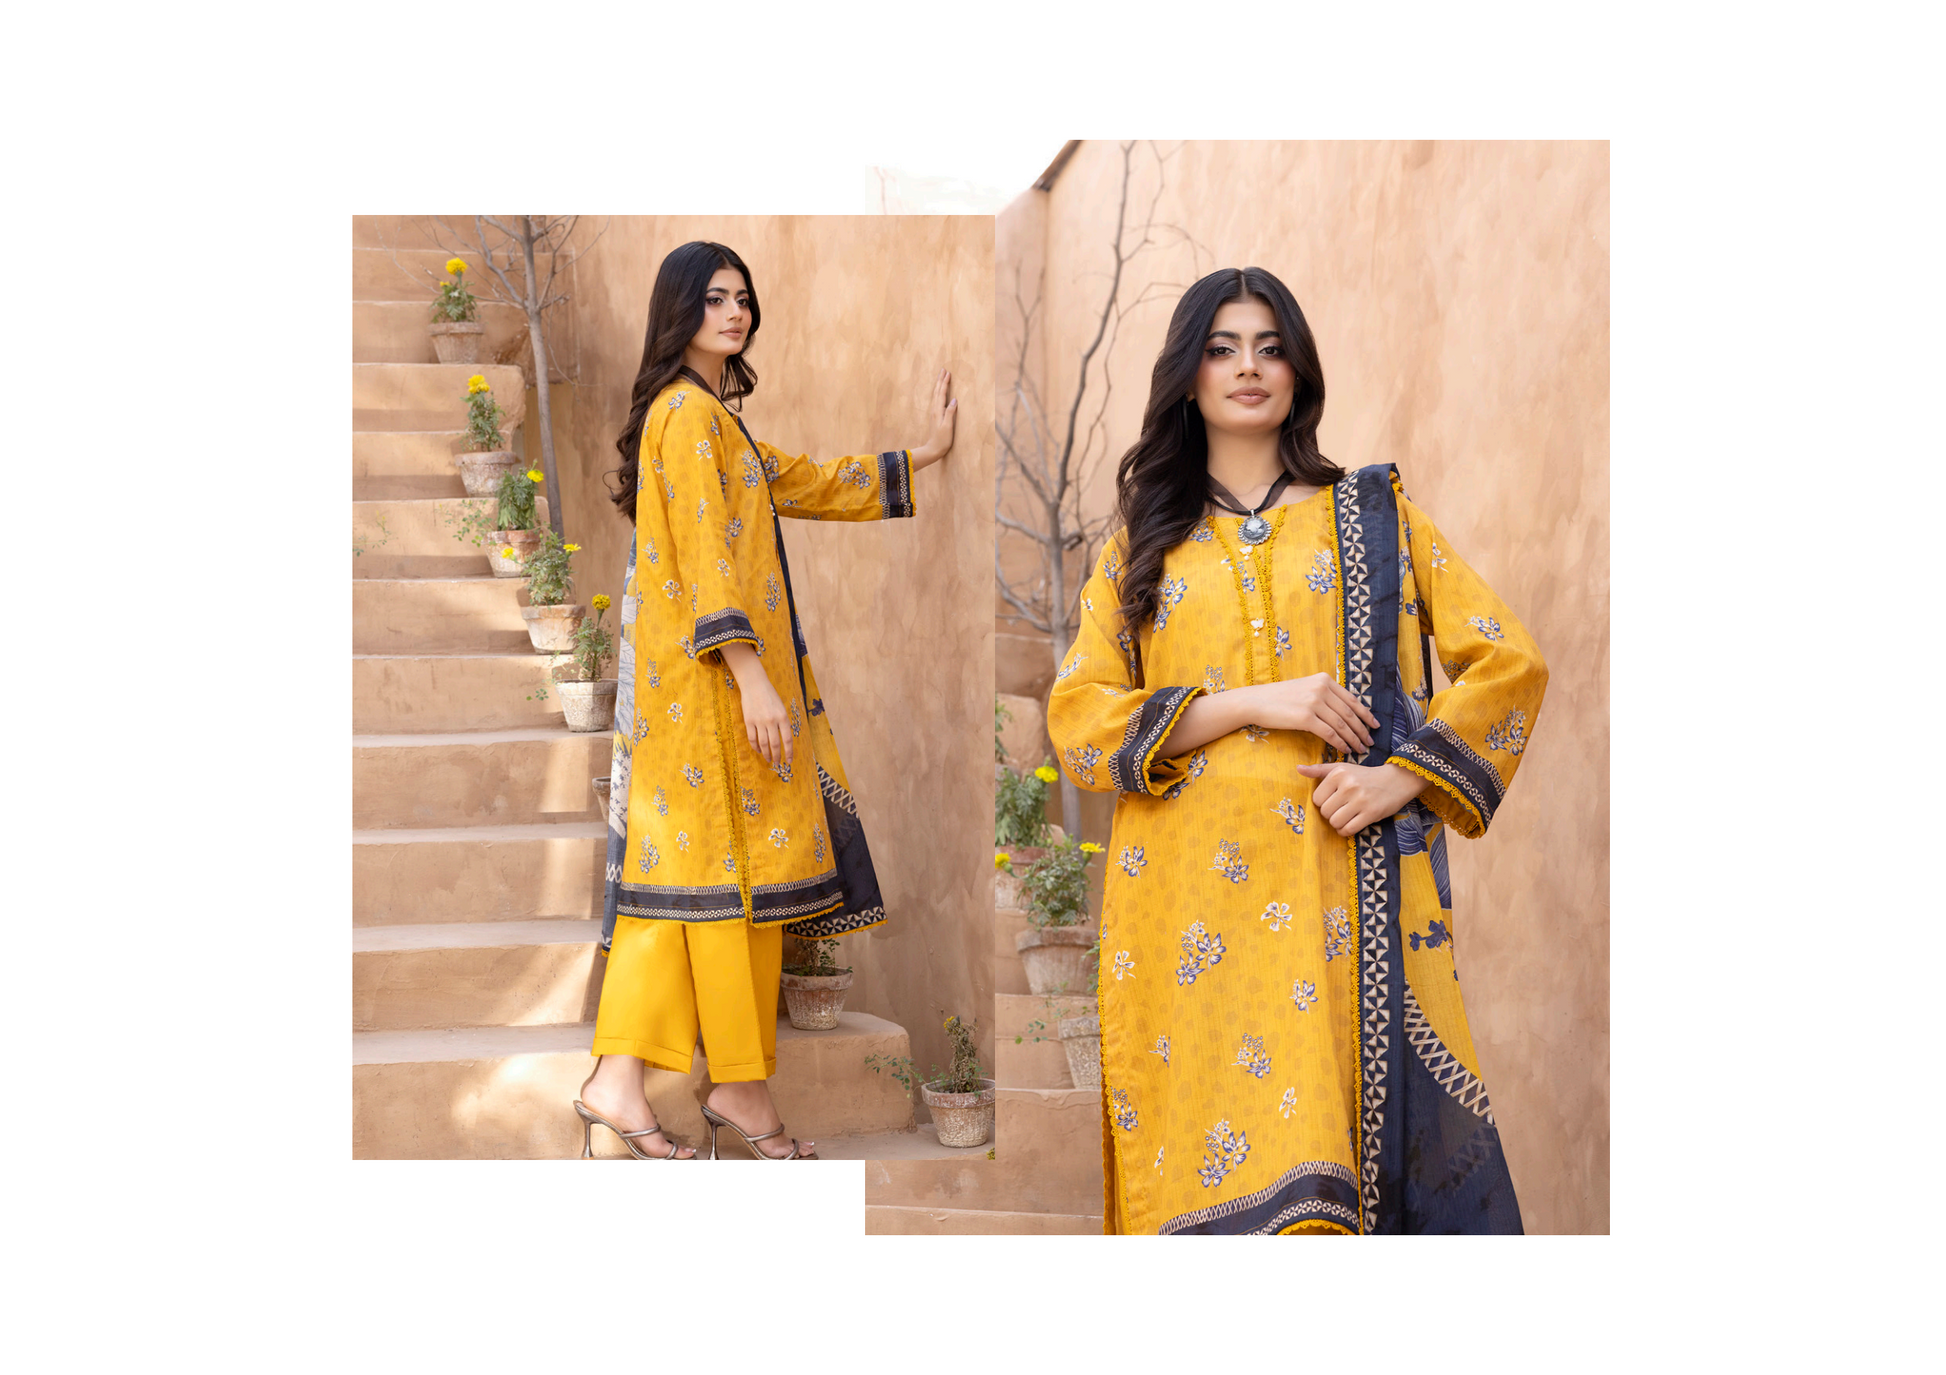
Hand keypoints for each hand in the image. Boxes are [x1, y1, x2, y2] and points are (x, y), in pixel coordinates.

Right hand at [737, 669, 792, 771]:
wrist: (755, 684)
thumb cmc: (770, 696)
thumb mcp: (781, 708)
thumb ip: (783, 723)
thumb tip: (783, 741)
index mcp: (783, 717)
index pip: (787, 740)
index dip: (789, 752)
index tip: (789, 761)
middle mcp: (772, 721)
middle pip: (775, 744)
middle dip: (777, 756)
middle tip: (778, 763)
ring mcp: (759, 721)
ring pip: (763, 743)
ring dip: (766, 754)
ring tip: (768, 759)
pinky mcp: (748, 721)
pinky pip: (752, 738)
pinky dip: (756, 746)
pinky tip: (758, 750)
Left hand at [908, 368, 956, 470]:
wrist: (933, 449)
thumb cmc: (942, 440)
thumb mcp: (947, 427)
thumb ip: (950, 413)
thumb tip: (954, 400)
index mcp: (938, 411)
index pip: (941, 393)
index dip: (945, 383)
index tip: (948, 373)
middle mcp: (934, 410)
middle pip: (937, 391)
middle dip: (940, 380)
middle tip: (943, 370)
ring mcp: (934, 412)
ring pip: (936, 395)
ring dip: (939, 385)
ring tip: (941, 377)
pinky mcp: (935, 416)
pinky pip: (936, 400)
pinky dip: (938, 393)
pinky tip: (940, 392)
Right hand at [1239, 673, 1377, 753]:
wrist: (1256, 701)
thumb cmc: (1279, 698)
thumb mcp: (1304, 688)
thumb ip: (1323, 694)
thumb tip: (1343, 711)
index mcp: (1323, 680)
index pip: (1352, 699)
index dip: (1365, 714)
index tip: (1374, 725)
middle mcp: (1321, 688)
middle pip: (1349, 713)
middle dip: (1362, 730)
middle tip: (1370, 742)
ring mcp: (1313, 702)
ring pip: (1342, 724)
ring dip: (1354, 739)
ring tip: (1361, 749)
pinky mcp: (1305, 717)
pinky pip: (1329, 733)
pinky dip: (1340, 743)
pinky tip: (1345, 750)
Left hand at [1295, 762, 1426, 836]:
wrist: (1396, 780)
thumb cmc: (1364, 776)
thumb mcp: (1342, 768)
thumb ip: (1319, 770)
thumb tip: (1298, 769)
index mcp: (1338, 773)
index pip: (1316, 799)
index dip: (1323, 803)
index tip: (1333, 800)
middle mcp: (1348, 785)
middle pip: (1325, 812)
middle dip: (1330, 814)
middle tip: (1340, 810)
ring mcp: (1360, 800)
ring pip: (1335, 822)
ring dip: (1338, 824)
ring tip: (1345, 817)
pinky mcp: (1371, 813)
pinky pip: (1348, 829)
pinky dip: (1346, 831)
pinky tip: (1351, 824)